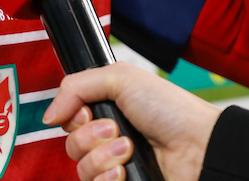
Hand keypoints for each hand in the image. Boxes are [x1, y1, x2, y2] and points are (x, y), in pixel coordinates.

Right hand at [42, 63, 220, 180]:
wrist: (200, 147)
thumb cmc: (169, 109)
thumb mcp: (120, 77)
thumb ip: (75, 86)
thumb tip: (48, 114)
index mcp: (107, 112)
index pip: (68, 121)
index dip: (73, 117)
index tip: (90, 111)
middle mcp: (109, 140)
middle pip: (71, 146)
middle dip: (91, 136)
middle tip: (118, 129)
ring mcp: (116, 167)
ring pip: (80, 170)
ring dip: (102, 157)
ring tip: (128, 150)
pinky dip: (107, 179)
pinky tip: (124, 173)